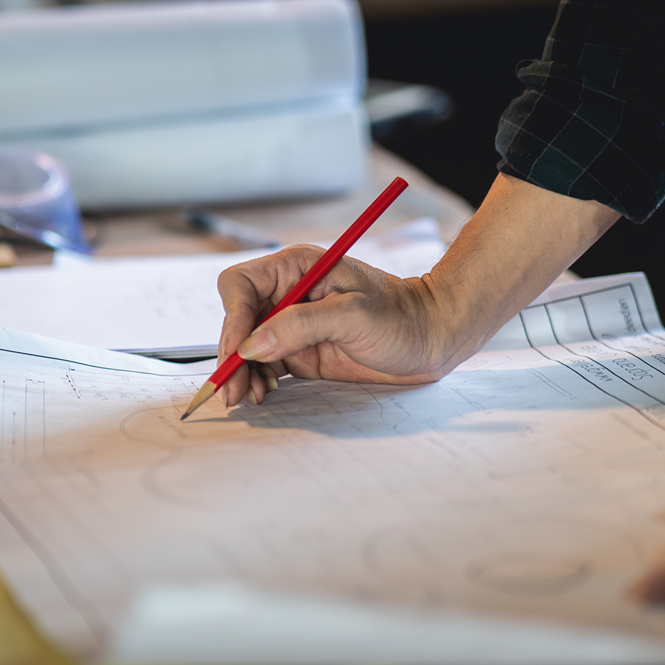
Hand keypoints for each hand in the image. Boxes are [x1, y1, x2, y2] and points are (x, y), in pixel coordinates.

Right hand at [215, 246, 443, 407]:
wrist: (434, 339)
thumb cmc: (404, 317)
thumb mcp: (355, 315)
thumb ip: (301, 325)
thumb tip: (252, 345)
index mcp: (297, 267)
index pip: (241, 285)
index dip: (233, 318)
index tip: (241, 351)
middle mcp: (288, 293)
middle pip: (237, 320)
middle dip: (231, 354)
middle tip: (231, 391)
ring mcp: (292, 324)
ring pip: (246, 346)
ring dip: (241, 372)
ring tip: (249, 397)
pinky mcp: (301, 350)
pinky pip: (265, 364)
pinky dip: (256, 379)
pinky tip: (264, 393)